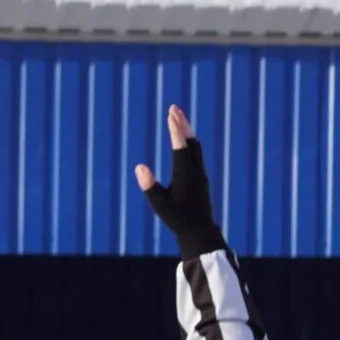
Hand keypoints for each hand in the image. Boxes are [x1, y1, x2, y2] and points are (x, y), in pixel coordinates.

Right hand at [134, 104, 223, 256]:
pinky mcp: (201, 176)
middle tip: (173, 108)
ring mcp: (200, 173)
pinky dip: (190, 141)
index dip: (175, 129)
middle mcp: (195, 170)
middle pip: (190, 141)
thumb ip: (149, 186)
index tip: (170, 114)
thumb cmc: (177, 219)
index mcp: (184, 175)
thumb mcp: (159, 205)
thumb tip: (139, 167)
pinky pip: (196, 152)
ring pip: (195, 146)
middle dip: (182, 123)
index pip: (180, 147)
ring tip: (178, 118)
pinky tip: (186, 139)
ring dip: (187, 130)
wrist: (199, 231)